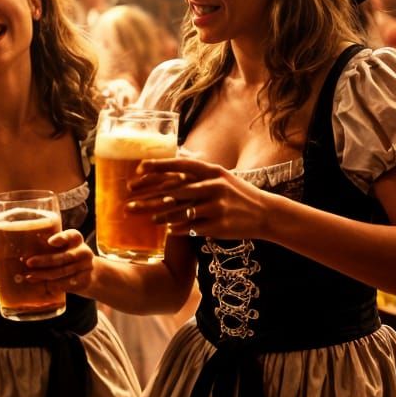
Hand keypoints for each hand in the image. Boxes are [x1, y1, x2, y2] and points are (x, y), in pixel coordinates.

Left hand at [20, 227, 92, 301]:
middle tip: (28, 262)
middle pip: (63, 257)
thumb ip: (48, 248)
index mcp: (76, 239)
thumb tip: (23, 253)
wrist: (89, 274)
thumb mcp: (62, 248)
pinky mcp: (84, 281)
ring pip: (62, 272)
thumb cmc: (67, 257)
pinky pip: (65, 283)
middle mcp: (84, 252)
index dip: (61, 238)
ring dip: (44, 275)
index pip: (71, 235)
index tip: (49, 242)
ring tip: (29, 276)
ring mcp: (86, 267)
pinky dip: (52, 285)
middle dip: (44, 261)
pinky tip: (42, 284)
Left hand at [126, 156, 276, 241]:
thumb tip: (172, 169)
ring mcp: (216, 207)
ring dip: (161, 216)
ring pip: (181, 212)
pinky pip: (191, 228)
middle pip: (175, 191)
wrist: (265, 213)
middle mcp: (214, 187)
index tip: (139, 169)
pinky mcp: (218, 226)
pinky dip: (178, 228)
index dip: (159, 167)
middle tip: (130, 200)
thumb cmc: (238, 194)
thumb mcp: (221, 177)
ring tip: (149, 218)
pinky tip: (167, 230)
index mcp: (213, 172)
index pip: (181, 166)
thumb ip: (199, 174)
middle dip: (150, 196)